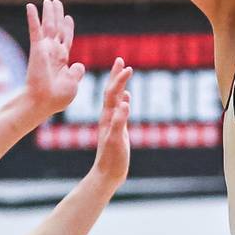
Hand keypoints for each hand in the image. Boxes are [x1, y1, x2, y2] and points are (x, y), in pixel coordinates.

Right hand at [23, 0, 84, 119]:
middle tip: (56, 2)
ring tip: (48, 1)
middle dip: (57, 15)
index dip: (67, 28)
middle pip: (56, 29)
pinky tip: (30, 6)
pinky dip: (33, 18)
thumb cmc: (57, 97)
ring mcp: (44, 49)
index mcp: (62, 60)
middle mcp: (53, 52)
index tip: (68, 17)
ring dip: (48, 13)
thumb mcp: (72, 84)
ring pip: (47, 26)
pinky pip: (35, 30)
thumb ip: (76, 72)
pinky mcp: (37, 48)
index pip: (66, 39)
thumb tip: (79, 64)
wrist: (44, 101)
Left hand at [92, 58, 132, 183]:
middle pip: (111, 92)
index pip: (112, 93)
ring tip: (124, 73)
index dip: (119, 79)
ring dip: (120, 85)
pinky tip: (127, 97)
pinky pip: (120, 110)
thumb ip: (119, 122)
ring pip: (115, 99)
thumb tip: (124, 103)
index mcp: (107, 118)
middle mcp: (108, 117)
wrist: (106, 175)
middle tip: (120, 60)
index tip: (127, 66)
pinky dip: (123, 100)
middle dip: (116, 76)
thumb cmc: (111, 159)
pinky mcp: (117, 130)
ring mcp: (112, 123)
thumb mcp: (116, 140)